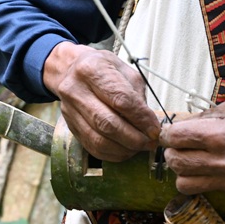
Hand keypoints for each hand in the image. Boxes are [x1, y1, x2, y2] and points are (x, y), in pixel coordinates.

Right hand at [43, 42, 159, 161]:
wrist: (72, 70)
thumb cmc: (105, 69)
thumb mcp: (126, 71)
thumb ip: (137, 96)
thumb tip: (149, 125)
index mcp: (92, 70)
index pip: (120, 99)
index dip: (141, 118)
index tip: (155, 129)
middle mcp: (75, 90)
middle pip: (107, 123)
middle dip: (134, 138)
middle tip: (151, 142)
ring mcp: (69, 110)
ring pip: (98, 139)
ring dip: (124, 149)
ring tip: (141, 147)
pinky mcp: (70, 126)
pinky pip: (92, 147)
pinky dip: (112, 154)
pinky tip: (126, 150)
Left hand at [159, 101, 224, 195]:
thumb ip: (204, 118)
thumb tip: (181, 124)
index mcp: (218, 135)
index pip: (173, 138)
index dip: (169, 133)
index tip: (173, 132)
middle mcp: (221, 160)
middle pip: (174, 162)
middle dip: (173, 151)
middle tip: (182, 145)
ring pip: (183, 183)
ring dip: (183, 171)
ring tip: (194, 160)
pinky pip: (206, 188)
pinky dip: (204, 178)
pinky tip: (215, 166)